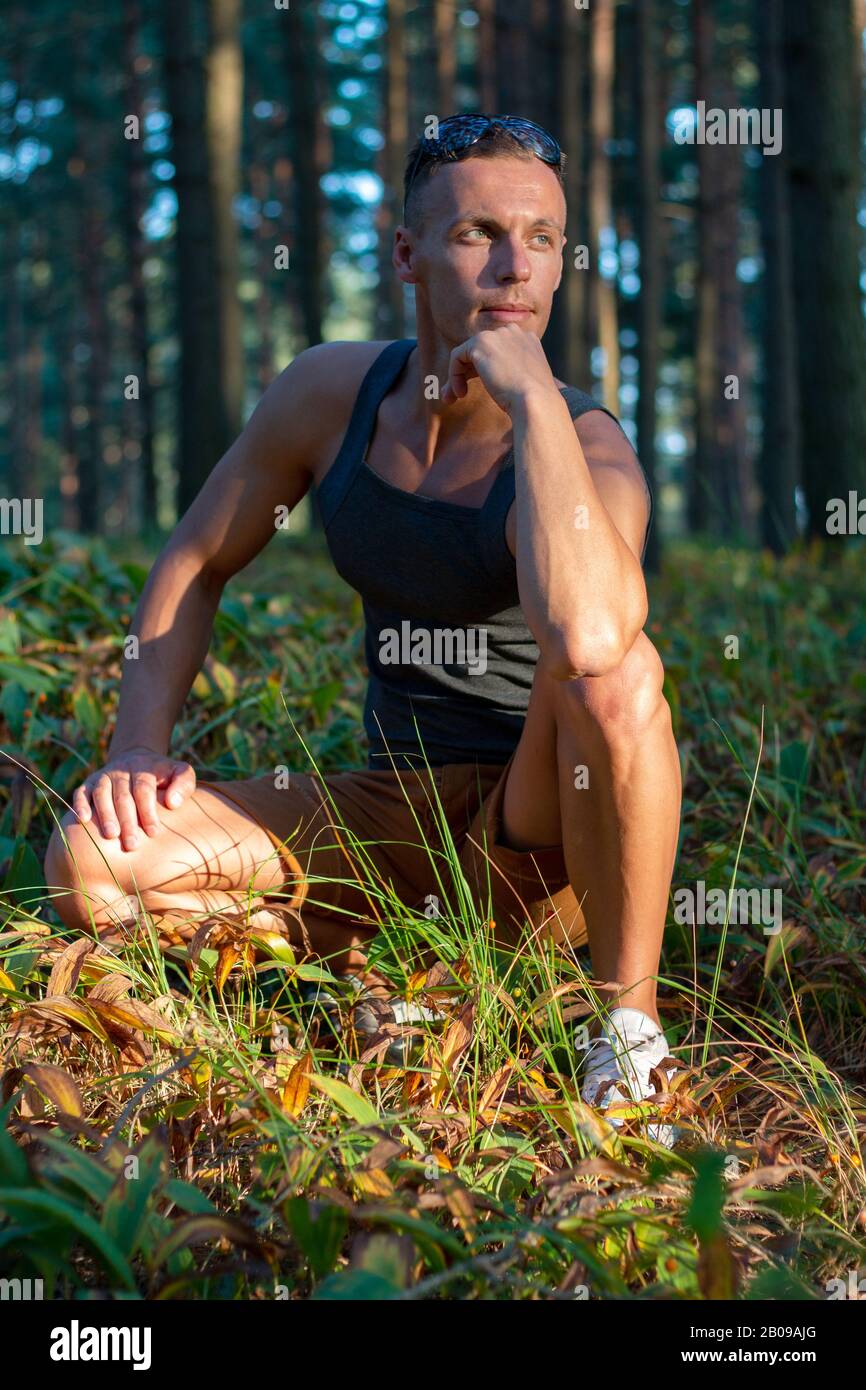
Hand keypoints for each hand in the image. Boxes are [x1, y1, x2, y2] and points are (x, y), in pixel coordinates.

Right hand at [71, 747, 196, 851]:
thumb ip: (184, 784)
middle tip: (132, 844)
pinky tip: (82, 820)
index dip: (147, 811)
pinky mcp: (90, 781)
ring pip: (102, 793)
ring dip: (105, 814)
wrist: (137, 759)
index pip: (144, 790)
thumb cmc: (163, 775)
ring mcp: (105, 775)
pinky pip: (82, 791)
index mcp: (145, 767)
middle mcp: (122, 769)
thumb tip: (172, 803)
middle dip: (127, 821)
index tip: (153, 832)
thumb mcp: (180, 772)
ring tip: (111, 835)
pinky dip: (80, 804)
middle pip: (123, 796)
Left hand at [439, 323, 557, 412]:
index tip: (481, 389)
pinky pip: (457, 357)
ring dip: (458, 376)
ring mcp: (497, 335)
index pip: (499, 350)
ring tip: (453, 398)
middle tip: (459, 395)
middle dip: (467, 372)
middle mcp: (513, 332)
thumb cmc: (534, 402)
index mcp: (527, 340)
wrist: (535, 402)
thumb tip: (494, 379)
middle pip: (482, 350)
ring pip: (467, 354)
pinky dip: (454, 375)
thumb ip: (513, 373)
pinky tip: (459, 394)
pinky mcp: (480, 344)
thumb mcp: (527, 383)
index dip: (485, 370)